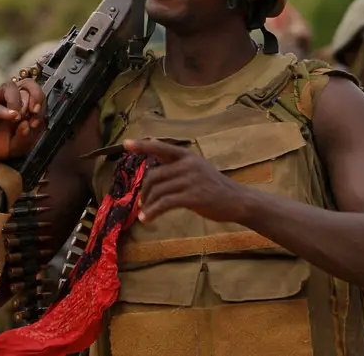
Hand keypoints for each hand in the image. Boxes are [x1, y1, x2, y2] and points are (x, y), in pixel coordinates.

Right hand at [0, 79, 45, 161]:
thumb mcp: (17, 146)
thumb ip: (26, 138)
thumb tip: (28, 125)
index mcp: (20, 104)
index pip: (36, 91)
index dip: (41, 101)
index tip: (39, 117)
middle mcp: (8, 98)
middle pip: (26, 84)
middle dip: (33, 100)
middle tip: (32, 115)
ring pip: (9, 87)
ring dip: (19, 102)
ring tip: (18, 118)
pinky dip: (3, 110)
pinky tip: (11, 117)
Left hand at [126, 138, 250, 223]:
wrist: (237, 200)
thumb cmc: (214, 186)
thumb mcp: (196, 168)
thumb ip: (176, 163)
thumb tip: (154, 154)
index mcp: (187, 156)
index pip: (161, 147)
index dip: (142, 145)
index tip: (126, 144)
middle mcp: (188, 165)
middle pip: (154, 175)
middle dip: (144, 190)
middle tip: (143, 201)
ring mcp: (190, 180)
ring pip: (158, 190)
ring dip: (148, 204)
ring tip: (145, 212)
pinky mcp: (192, 197)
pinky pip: (165, 204)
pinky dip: (152, 212)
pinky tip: (147, 219)